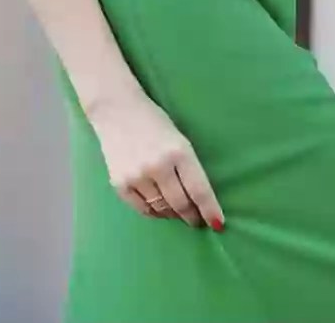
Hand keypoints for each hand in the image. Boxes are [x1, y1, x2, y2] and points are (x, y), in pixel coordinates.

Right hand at [84, 90, 225, 230]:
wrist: (116, 110)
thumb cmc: (155, 123)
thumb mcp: (180, 140)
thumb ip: (188, 167)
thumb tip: (197, 199)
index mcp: (180, 152)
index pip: (199, 190)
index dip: (210, 210)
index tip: (218, 224)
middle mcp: (159, 166)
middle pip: (181, 204)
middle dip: (192, 216)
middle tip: (197, 221)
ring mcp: (137, 176)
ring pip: (162, 209)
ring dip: (173, 215)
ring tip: (178, 213)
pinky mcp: (119, 183)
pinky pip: (142, 209)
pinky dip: (154, 213)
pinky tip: (160, 210)